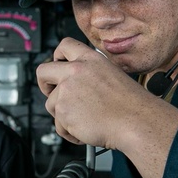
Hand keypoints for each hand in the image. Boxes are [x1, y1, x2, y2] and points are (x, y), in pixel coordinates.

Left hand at [36, 37, 177, 177]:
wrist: (135, 121)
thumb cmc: (131, 104)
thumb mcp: (112, 75)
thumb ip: (90, 75)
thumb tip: (77, 84)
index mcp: (89, 59)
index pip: (64, 45)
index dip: (57, 56)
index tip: (58, 64)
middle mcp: (75, 72)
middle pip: (43, 71)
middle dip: (44, 84)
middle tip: (52, 94)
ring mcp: (66, 91)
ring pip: (51, 104)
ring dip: (64, 115)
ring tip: (84, 121)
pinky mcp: (63, 111)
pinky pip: (58, 125)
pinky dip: (70, 132)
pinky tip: (85, 130)